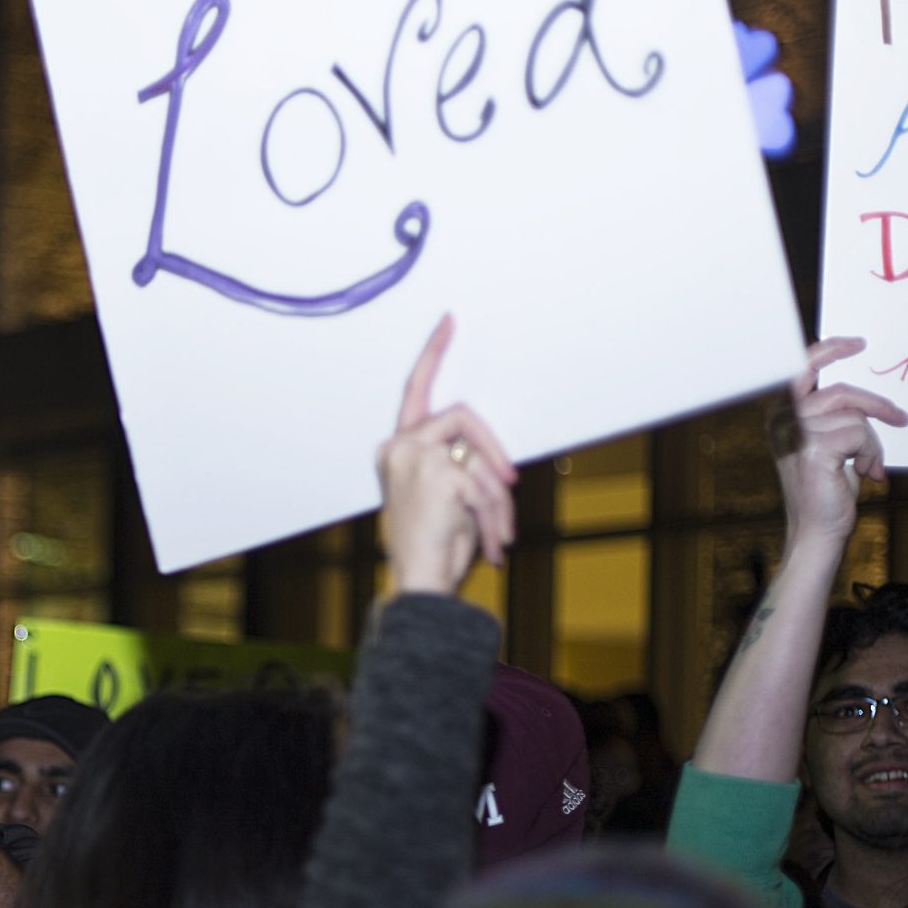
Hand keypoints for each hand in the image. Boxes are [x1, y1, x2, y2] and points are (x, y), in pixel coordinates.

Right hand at [374, 316, 516, 596]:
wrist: (421, 584)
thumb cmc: (434, 546)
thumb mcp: (446, 497)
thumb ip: (458, 464)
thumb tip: (495, 459)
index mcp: (397, 449)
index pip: (414, 390)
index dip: (433, 354)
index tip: (449, 322)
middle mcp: (398, 447)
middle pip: (464, 415)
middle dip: (494, 448)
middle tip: (509, 480)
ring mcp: (415, 457)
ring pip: (480, 455)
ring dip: (497, 499)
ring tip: (499, 534)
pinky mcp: (438, 473)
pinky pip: (486, 482)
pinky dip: (497, 515)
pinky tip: (493, 543)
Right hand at [768, 338, 907, 554]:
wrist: (818, 530)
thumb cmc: (826, 488)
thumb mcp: (826, 443)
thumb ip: (833, 416)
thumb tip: (866, 396)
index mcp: (781, 415)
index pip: (802, 368)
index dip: (830, 350)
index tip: (858, 344)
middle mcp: (782, 421)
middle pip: (841, 392)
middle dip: (876, 405)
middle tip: (900, 418)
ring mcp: (796, 434)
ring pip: (855, 416)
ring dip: (871, 442)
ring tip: (868, 465)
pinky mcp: (814, 449)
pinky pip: (860, 434)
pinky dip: (870, 453)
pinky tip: (864, 473)